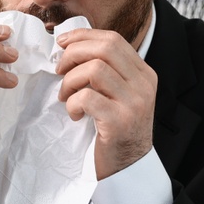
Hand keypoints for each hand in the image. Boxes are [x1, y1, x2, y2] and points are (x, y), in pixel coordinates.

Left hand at [56, 28, 156, 179]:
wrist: (128, 167)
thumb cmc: (116, 129)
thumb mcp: (119, 95)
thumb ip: (106, 72)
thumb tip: (71, 46)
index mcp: (143, 74)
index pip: (113, 40)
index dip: (83, 36)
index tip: (62, 43)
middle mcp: (143, 85)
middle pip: (105, 49)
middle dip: (73, 54)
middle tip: (60, 71)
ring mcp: (134, 103)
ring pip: (94, 70)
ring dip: (70, 81)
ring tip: (66, 97)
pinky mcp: (120, 121)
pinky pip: (87, 98)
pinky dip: (72, 104)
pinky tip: (74, 114)